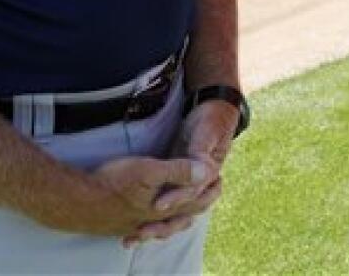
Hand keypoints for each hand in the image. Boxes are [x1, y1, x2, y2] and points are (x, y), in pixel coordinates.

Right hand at [69, 154, 217, 238]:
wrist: (77, 203)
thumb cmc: (113, 183)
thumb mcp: (149, 170)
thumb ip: (178, 171)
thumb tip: (206, 172)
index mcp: (165, 206)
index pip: (196, 201)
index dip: (210, 190)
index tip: (221, 180)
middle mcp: (153, 220)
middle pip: (182, 216)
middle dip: (198, 205)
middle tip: (209, 196)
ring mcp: (136, 225)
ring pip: (163, 226)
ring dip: (177, 220)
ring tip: (184, 218)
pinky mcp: (120, 226)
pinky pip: (142, 230)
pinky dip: (151, 229)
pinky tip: (142, 231)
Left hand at [124, 100, 237, 245]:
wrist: (215, 110)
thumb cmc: (211, 120)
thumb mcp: (207, 132)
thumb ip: (201, 152)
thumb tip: (202, 172)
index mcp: (208, 174)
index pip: (191, 193)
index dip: (175, 199)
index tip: (158, 205)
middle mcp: (198, 184)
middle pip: (181, 212)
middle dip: (161, 224)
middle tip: (140, 232)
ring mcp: (186, 184)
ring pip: (174, 215)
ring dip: (156, 227)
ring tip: (134, 238)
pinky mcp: (175, 181)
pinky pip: (165, 205)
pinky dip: (152, 218)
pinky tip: (135, 228)